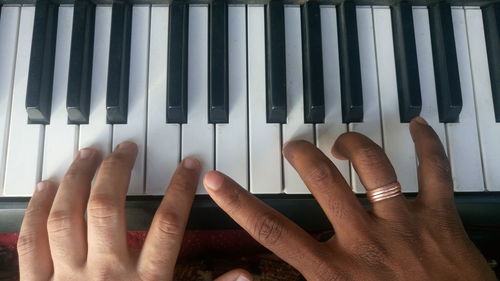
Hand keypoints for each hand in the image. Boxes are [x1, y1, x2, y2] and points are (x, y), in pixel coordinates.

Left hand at [18, 142, 250, 280]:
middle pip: (107, 209)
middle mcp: (105, 274)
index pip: (168, 224)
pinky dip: (37, 208)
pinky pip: (31, 240)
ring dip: (76, 179)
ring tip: (88, 154)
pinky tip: (46, 186)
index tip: (189, 165)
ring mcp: (67, 277)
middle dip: (117, 170)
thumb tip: (247, 274)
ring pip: (66, 216)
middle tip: (126, 148)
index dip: (181, 188)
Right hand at [204, 118, 495, 280]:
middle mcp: (365, 242)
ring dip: (352, 144)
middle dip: (301, 155)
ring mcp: (404, 225)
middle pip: (322, 181)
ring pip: (373, 166)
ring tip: (340, 141)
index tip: (217, 180)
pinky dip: (427, 144)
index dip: (240, 204)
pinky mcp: (441, 219)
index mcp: (335, 273)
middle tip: (294, 147)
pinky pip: (435, 170)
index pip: (274, 232)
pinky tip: (416, 125)